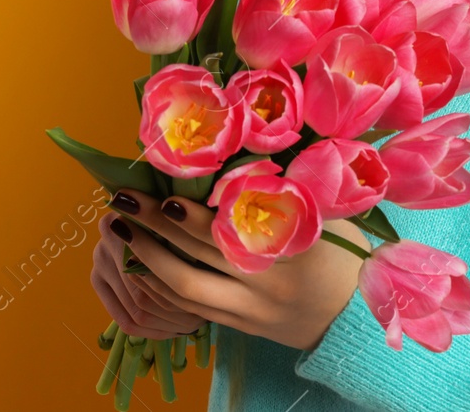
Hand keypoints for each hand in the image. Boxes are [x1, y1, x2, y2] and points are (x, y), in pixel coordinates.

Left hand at [104, 188, 368, 350]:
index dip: (199, 213)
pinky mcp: (238, 324)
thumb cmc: (343, 255)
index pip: (238, 226)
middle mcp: (269, 280)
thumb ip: (290, 190)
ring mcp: (251, 307)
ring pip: (187, 284)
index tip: (166, 191)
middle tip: (124, 197)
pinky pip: (189, 306)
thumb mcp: (329, 216)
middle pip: (203, 251)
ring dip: (147, 255)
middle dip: (158, 223)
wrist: (352, 321)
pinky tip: (136, 263)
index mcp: (296, 247)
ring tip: (118, 228)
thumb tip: (242, 145)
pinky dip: (159, 284)